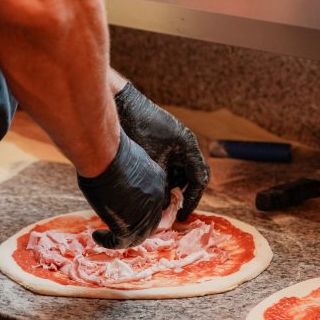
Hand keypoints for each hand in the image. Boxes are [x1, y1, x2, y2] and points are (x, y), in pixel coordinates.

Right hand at [77, 129, 166, 248]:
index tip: (125, 210)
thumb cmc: (109, 150)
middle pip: (151, 222)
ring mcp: (145, 213)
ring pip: (138, 236)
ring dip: (121, 237)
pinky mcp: (129, 226)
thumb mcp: (125, 161)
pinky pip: (120, 243)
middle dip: (134, 226)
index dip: (141, 210)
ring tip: (103, 235)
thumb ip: (127, 174)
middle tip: (116, 227)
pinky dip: (108, 242)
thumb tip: (116, 180)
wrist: (104, 154)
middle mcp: (156, 198)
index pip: (154, 202)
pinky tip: (96, 235)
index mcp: (158, 179)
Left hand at [114, 81, 209, 220]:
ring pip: (178, 171)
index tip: (182, 216)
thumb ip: (160, 186)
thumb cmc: (136, 130)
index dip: (192, 200)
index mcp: (188, 146)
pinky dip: (160, 176)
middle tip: (167, 210)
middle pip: (191, 176)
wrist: (120, 104)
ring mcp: (173, 141)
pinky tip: (146, 185)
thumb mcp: (150, 163)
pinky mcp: (161, 140)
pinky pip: (167, 163)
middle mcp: (184, 143)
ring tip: (154, 199)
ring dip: (169, 186)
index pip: (199, 179)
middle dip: (180, 194)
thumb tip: (163, 209)